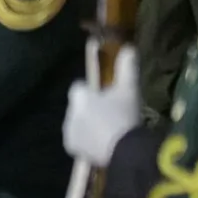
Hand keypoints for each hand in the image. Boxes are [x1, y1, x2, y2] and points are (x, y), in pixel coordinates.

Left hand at [62, 42, 142, 168]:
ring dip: (87, 125)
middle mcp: (69, 111)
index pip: (79, 88)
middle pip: (78, 107)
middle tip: (110, 116)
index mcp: (79, 95)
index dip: (91, 92)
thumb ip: (127, 68)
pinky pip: (78, 140)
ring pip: (77, 123)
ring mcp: (69, 130)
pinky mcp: (71, 147)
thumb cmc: (124, 115)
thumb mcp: (129, 90)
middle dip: (89, 109)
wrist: (123, 149)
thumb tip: (128, 48)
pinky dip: (86, 141)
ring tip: (107, 132)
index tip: (105, 98)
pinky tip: (101, 143)